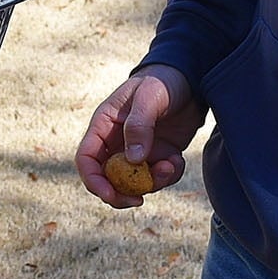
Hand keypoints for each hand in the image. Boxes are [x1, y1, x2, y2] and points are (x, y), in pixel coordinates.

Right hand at [76, 64, 206, 207]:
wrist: (191, 78)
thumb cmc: (163, 81)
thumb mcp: (150, 96)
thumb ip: (139, 125)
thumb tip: (132, 160)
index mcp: (103, 125)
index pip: (86, 159)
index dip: (93, 180)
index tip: (110, 194)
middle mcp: (116, 142)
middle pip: (106, 179)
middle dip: (120, 194)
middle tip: (138, 201)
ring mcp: (136, 151)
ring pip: (134, 183)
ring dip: (151, 184)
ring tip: (170, 166)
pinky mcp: (157, 156)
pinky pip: (158, 177)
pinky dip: (168, 175)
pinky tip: (178, 160)